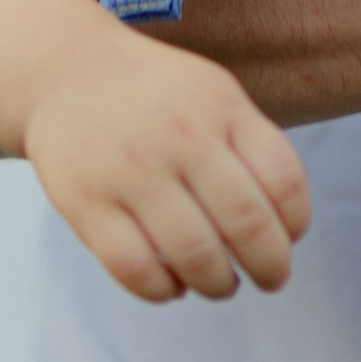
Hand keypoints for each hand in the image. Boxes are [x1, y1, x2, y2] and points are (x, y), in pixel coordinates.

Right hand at [23, 40, 313, 303]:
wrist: (65, 70)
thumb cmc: (158, 96)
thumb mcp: (215, 94)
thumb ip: (253, 148)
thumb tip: (286, 230)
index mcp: (221, 108)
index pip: (284, 181)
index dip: (295, 224)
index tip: (289, 238)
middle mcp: (180, 137)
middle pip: (247, 225)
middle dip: (270, 267)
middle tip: (270, 279)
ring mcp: (131, 171)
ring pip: (195, 255)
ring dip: (219, 285)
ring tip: (222, 285)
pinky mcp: (86, 203)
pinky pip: (135, 268)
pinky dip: (163, 291)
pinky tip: (172, 286)